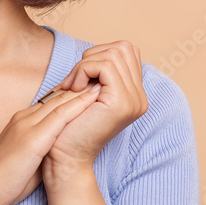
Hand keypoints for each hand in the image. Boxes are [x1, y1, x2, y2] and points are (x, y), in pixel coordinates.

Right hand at [0, 85, 101, 204]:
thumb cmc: (3, 183)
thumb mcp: (27, 160)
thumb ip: (43, 149)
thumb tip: (62, 151)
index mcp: (22, 122)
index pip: (52, 101)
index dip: (74, 95)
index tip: (95, 90)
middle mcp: (24, 118)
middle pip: (58, 96)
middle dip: (83, 87)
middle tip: (107, 78)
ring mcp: (26, 126)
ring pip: (60, 101)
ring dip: (84, 91)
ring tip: (107, 81)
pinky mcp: (31, 139)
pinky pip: (59, 116)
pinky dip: (78, 105)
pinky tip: (94, 99)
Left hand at [42, 41, 148, 180]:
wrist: (65, 157)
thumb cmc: (69, 125)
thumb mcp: (87, 92)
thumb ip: (98, 73)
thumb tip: (96, 50)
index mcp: (135, 95)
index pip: (127, 51)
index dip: (100, 54)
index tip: (80, 76)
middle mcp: (140, 98)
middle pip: (123, 48)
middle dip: (93, 56)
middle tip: (74, 79)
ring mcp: (134, 100)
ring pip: (113, 54)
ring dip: (85, 64)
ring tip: (72, 85)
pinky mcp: (122, 102)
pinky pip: (104, 66)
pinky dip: (83, 70)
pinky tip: (73, 88)